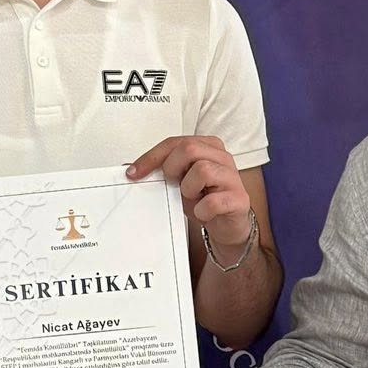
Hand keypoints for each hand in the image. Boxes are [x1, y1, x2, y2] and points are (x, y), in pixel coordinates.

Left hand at [128, 135, 253, 243]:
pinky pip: (213, 201)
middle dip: (172, 169)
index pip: (174, 142)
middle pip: (189, 148)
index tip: (133, 173)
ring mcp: (233, 177)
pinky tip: (203, 212)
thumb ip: (159, 171)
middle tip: (173, 184)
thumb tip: (129, 167)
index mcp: (207, 146)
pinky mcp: (239, 199)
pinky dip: (201, 210)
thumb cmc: (203, 199)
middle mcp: (222, 157)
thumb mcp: (178, 182)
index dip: (151, 157)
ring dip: (189, 190)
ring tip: (193, 198)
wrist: (226, 225)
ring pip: (203, 170)